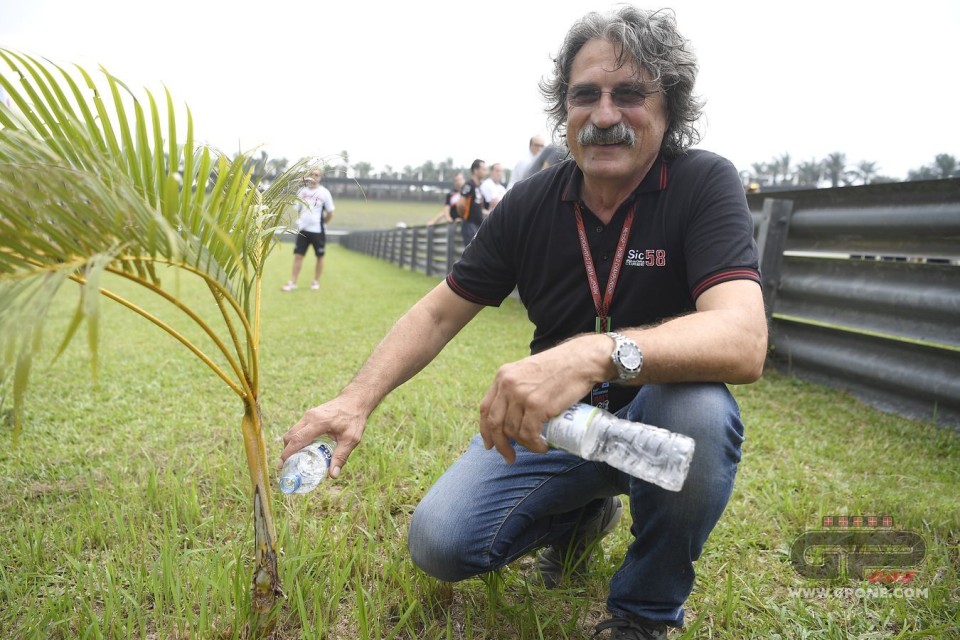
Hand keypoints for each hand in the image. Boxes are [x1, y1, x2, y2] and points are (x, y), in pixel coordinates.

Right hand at [280, 397, 366, 478]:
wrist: (355, 400)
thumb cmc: (354, 418)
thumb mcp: (351, 439)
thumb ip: (341, 456)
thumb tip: (333, 475)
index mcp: (318, 422)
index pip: (297, 439)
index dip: (287, 453)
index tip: (281, 465)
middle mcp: (310, 417)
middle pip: (290, 435)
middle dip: (285, 451)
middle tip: (286, 466)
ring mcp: (309, 414)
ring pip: (292, 431)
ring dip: (290, 445)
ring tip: (294, 460)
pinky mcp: (311, 414)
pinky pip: (298, 428)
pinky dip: (296, 439)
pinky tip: (303, 449)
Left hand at [479, 334, 604, 463]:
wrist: (581, 360)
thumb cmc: (560, 366)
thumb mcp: (528, 371)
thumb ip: (518, 385)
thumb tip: (513, 412)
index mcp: (503, 376)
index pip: (486, 408)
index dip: (486, 430)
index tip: (490, 444)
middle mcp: (507, 384)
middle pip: (495, 423)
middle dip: (500, 445)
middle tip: (510, 457)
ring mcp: (521, 395)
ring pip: (513, 431)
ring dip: (524, 445)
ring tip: (536, 446)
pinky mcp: (536, 405)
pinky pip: (529, 434)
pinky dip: (535, 445)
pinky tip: (542, 447)